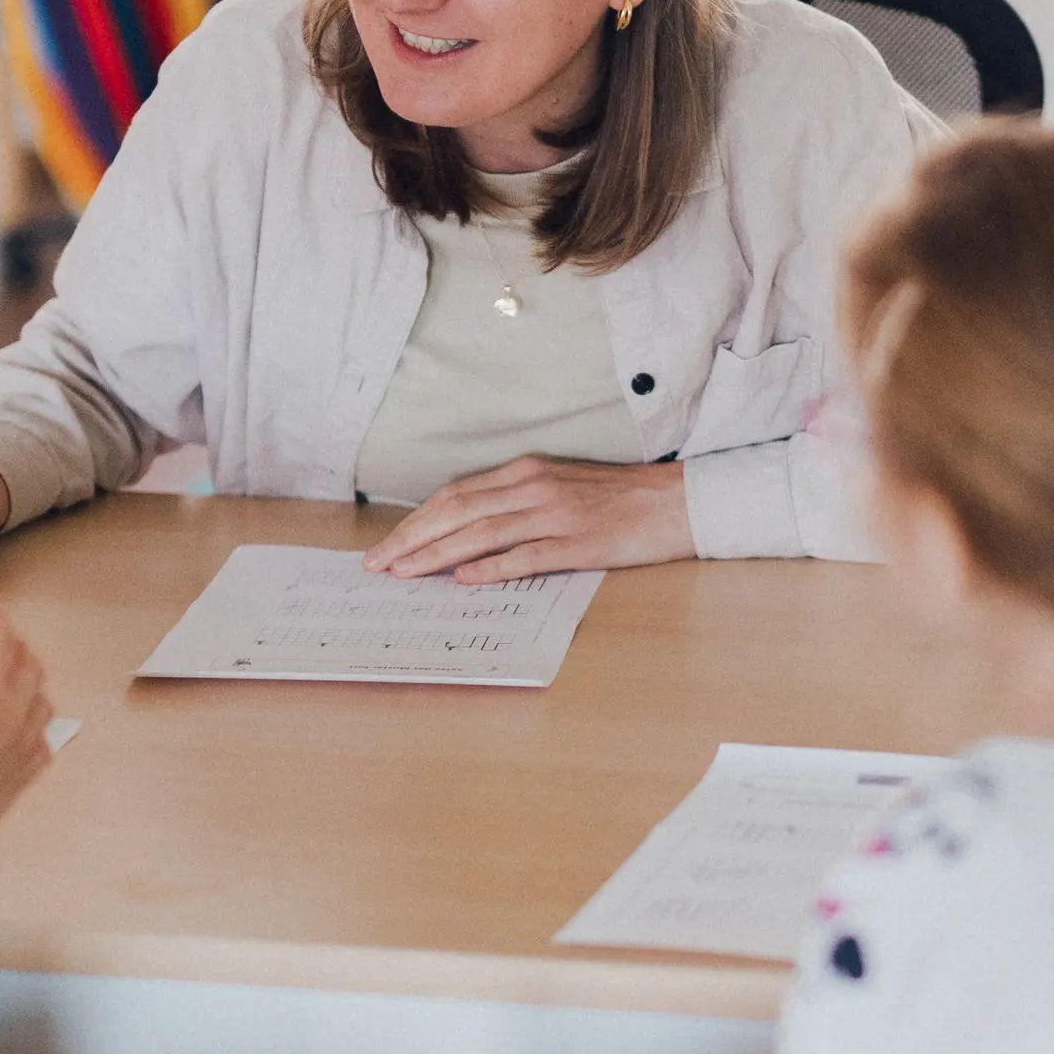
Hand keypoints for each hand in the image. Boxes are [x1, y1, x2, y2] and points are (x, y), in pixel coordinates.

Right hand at [0, 617, 54, 852]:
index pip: (0, 642)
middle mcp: (11, 713)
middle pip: (28, 664)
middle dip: (15, 645)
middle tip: (1, 638)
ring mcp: (24, 743)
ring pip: (43, 699)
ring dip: (31, 681)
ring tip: (18, 676)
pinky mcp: (26, 771)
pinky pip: (44, 740)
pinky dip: (37, 726)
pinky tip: (26, 729)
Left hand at [362, 457, 695, 582]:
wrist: (675, 501)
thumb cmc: (618, 500)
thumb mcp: (560, 488)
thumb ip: (517, 503)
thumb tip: (470, 535)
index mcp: (526, 472)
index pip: (456, 495)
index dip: (417, 521)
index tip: (388, 545)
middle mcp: (533, 488)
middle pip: (457, 511)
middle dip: (411, 538)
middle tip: (378, 564)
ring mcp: (555, 515)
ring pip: (481, 532)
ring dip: (436, 553)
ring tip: (404, 573)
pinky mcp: (578, 543)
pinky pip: (525, 555)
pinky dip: (490, 567)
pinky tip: (463, 580)